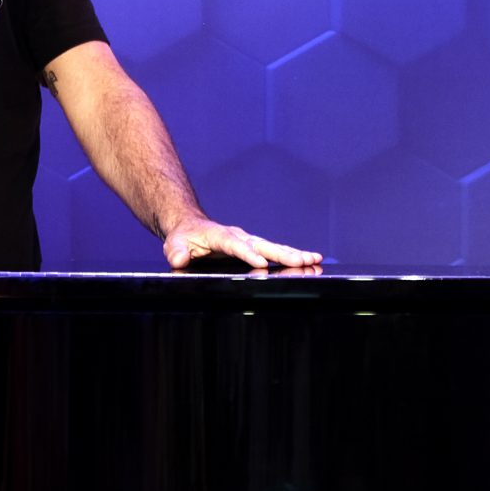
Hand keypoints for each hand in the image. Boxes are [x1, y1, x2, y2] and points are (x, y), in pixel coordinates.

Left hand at [159, 215, 322, 271]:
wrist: (190, 225)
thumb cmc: (183, 237)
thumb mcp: (174, 244)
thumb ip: (176, 252)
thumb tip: (179, 259)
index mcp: (220, 236)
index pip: (236, 245)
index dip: (248, 254)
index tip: (262, 264)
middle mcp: (239, 236)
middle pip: (263, 245)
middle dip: (283, 254)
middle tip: (303, 260)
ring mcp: (248, 240)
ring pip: (274, 247)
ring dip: (294, 254)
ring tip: (315, 259)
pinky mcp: (254, 247)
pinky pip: (275, 252)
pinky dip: (292, 256)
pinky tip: (310, 261)